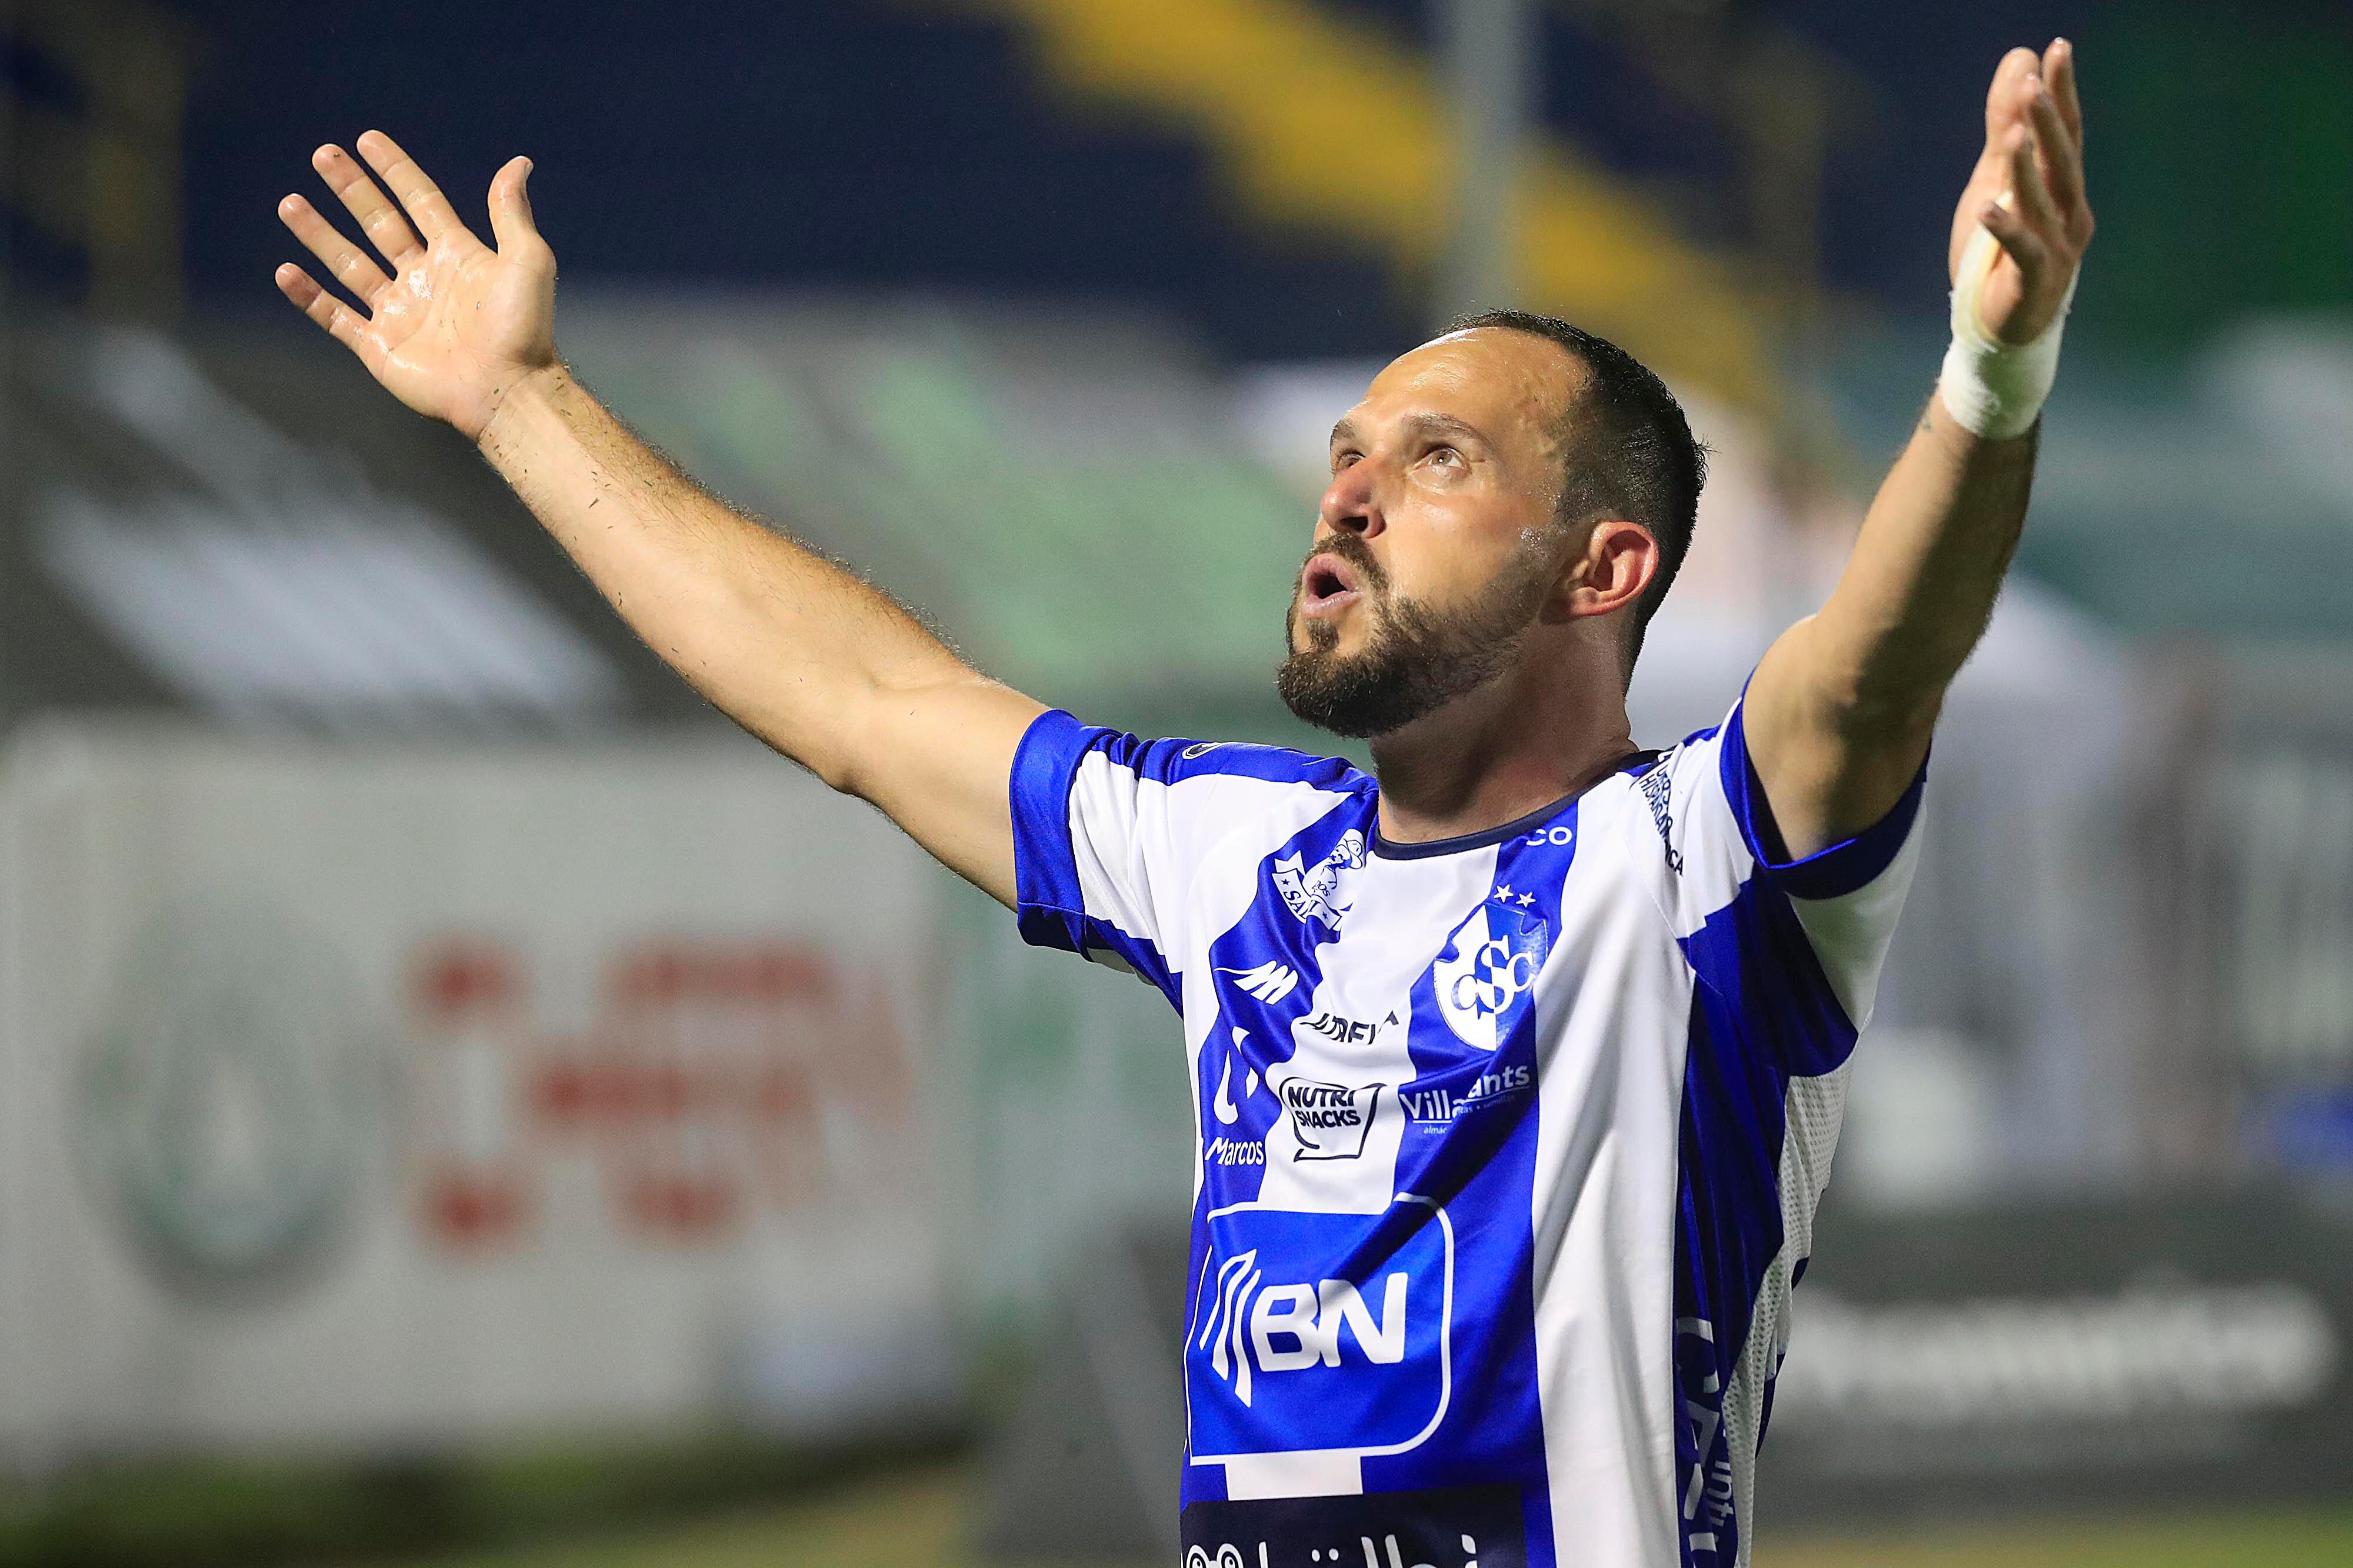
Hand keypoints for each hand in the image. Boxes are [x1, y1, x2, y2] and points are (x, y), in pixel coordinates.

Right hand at [275, 131, 556, 440]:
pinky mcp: (380, 347)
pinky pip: (336, 317)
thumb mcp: (526, 260)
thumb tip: (519, 163)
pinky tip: (286, 271)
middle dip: (351, 190)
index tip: (367, 139)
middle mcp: (424, 279)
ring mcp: (399, 313)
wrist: (506, 390)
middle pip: (379, 224)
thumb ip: (511, 211)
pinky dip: (309, 296)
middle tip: (323, 155)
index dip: (395, 171)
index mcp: (457, 256)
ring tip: (289, 203)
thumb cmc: (523, 329)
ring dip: (319, 234)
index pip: (420, 201)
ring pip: (349, 264)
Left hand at [1948, 40, 2093, 345]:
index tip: (2058, 48)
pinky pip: (2021, 250)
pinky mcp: (2033, 282)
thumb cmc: (2000, 251)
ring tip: (2014, 132)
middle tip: (2035, 83)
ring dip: (2027, 167)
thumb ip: (2004, 128)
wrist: (2001, 328)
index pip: (2066, 131)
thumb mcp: (1996, 181)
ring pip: (2042, 201)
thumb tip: (2018, 62)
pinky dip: (2006, 228)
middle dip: (2049, 122)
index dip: (2062, 90)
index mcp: (2063, 188)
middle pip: (2061, 160)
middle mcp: (2069, 213)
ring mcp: (2057, 249)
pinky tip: (1988, 207)